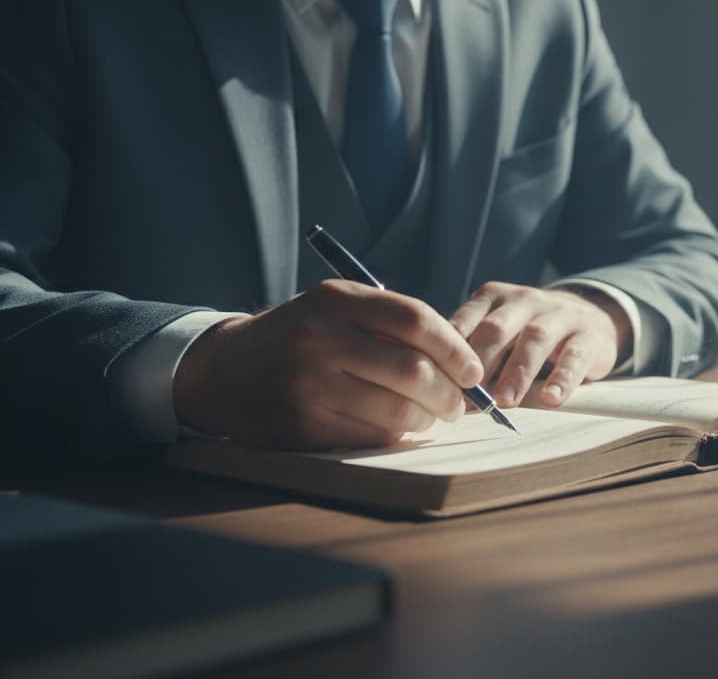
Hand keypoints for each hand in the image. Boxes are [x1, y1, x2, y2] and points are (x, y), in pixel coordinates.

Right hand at [173, 280, 483, 449]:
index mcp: (334, 300)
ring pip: (397, 411)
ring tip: (432, 416)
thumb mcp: (336, 308)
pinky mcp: (302, 426)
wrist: (225, 370)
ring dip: (427, 420)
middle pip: (413, 371)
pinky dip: (396, 435)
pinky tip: (398, 427)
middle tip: (459, 403)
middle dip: (449, 394)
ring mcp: (308, 385)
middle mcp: (320, 338)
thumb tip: (460, 361)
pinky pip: (370, 436)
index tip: (473, 370)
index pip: (415, 319)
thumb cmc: (302, 336)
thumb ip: (391, 323)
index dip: (455, 348)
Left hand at [448, 282, 631, 408]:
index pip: (466, 321)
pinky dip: (562, 379)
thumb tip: (442, 395)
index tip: (439, 381)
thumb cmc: (527, 335)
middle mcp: (524, 300)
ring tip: (504, 401)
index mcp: (493, 298)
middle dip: (481, 362)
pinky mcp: (588, 335)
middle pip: (497, 327)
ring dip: (517, 372)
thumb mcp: (498, 333)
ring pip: (536, 339)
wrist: (588, 318)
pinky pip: (574, 356)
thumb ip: (473, 355)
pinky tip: (551, 399)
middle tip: (468, 394)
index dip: (450, 352)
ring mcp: (559, 315)